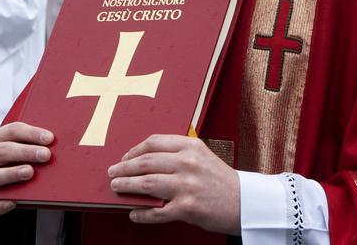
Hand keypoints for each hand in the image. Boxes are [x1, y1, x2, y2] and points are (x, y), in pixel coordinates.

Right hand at [0, 122, 53, 216]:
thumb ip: (39, 141)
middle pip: (4, 151)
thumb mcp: (27, 144)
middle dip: (26, 152)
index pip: (13, 130)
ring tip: (30, 173)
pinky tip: (13, 202)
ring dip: (11, 173)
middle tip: (46, 155)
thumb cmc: (23, 155)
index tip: (50, 138)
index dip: (32, 133)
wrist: (9, 177)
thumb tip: (65, 141)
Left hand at [108, 135, 240, 234]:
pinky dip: (141, 213)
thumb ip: (177, 155)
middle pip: (145, 162)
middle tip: (112, 173)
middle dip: (124, 168)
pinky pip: (156, 212)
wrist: (244, 202)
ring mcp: (187, 186)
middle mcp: (188, 163)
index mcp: (191, 146)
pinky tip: (134, 213)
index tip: (124, 157)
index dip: (134, 150)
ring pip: (146, 184)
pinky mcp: (187, 208)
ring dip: (127, 186)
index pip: (154, 143)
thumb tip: (144, 162)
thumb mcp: (202, 156)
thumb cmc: (220, 179)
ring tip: (116, 188)